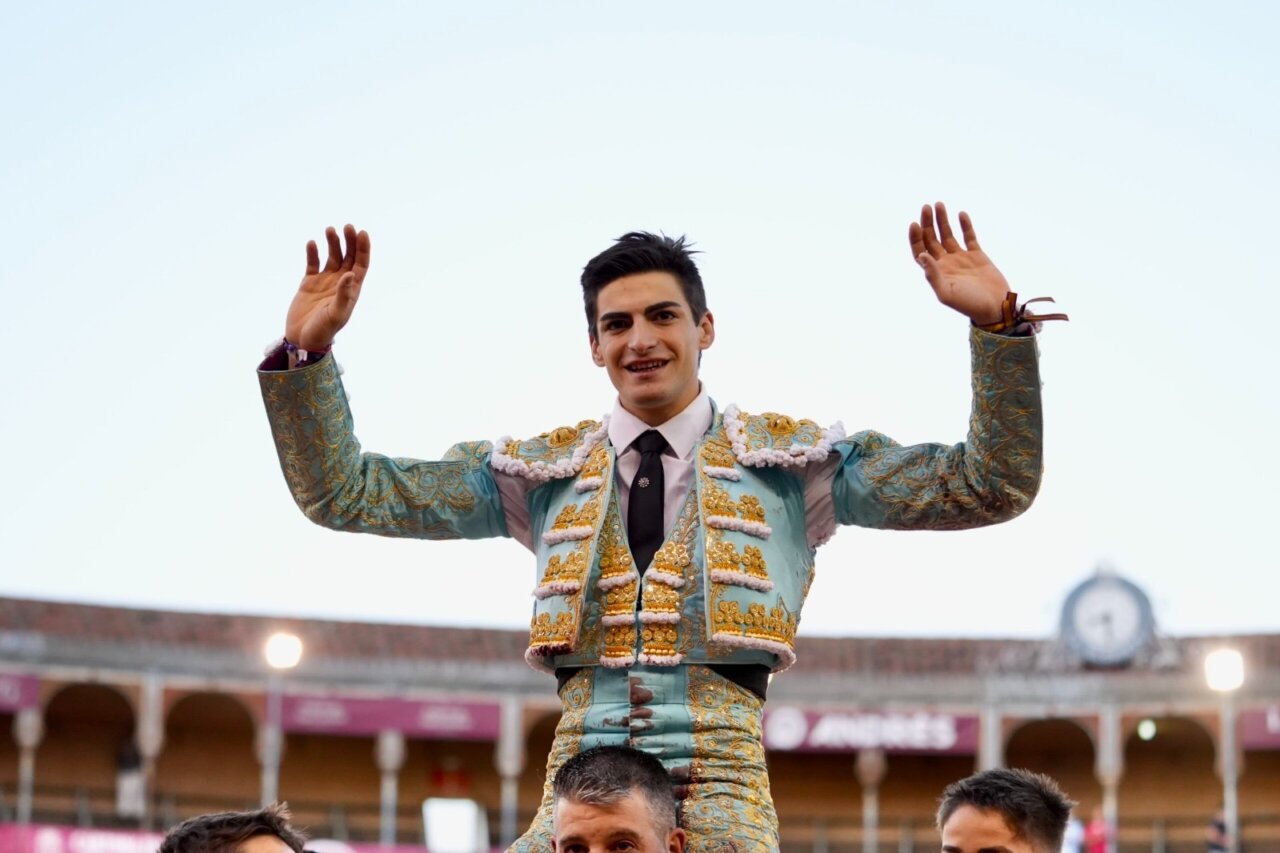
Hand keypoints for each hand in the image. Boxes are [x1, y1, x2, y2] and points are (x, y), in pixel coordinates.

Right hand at [285, 224, 370, 349]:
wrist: (303, 340)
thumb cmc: (323, 331)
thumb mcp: (336, 314)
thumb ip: (344, 295)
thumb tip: (350, 274)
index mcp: (351, 290)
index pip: (361, 264)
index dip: (363, 249)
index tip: (362, 233)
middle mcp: (340, 283)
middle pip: (348, 257)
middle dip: (349, 241)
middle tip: (347, 226)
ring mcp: (325, 282)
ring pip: (332, 257)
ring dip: (332, 243)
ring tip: (330, 229)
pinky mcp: (309, 283)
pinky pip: (312, 263)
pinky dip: (312, 252)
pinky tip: (311, 243)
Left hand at [908, 202, 1008, 324]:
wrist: (995, 307)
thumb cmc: (968, 304)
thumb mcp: (946, 293)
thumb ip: (933, 275)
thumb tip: (921, 256)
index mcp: (936, 272)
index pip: (920, 250)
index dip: (915, 237)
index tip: (915, 223)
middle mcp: (946, 263)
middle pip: (932, 239)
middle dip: (928, 223)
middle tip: (927, 207)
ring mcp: (961, 258)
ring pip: (948, 234)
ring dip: (942, 220)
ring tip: (939, 204)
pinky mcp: (977, 255)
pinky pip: (969, 236)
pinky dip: (965, 225)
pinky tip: (961, 214)